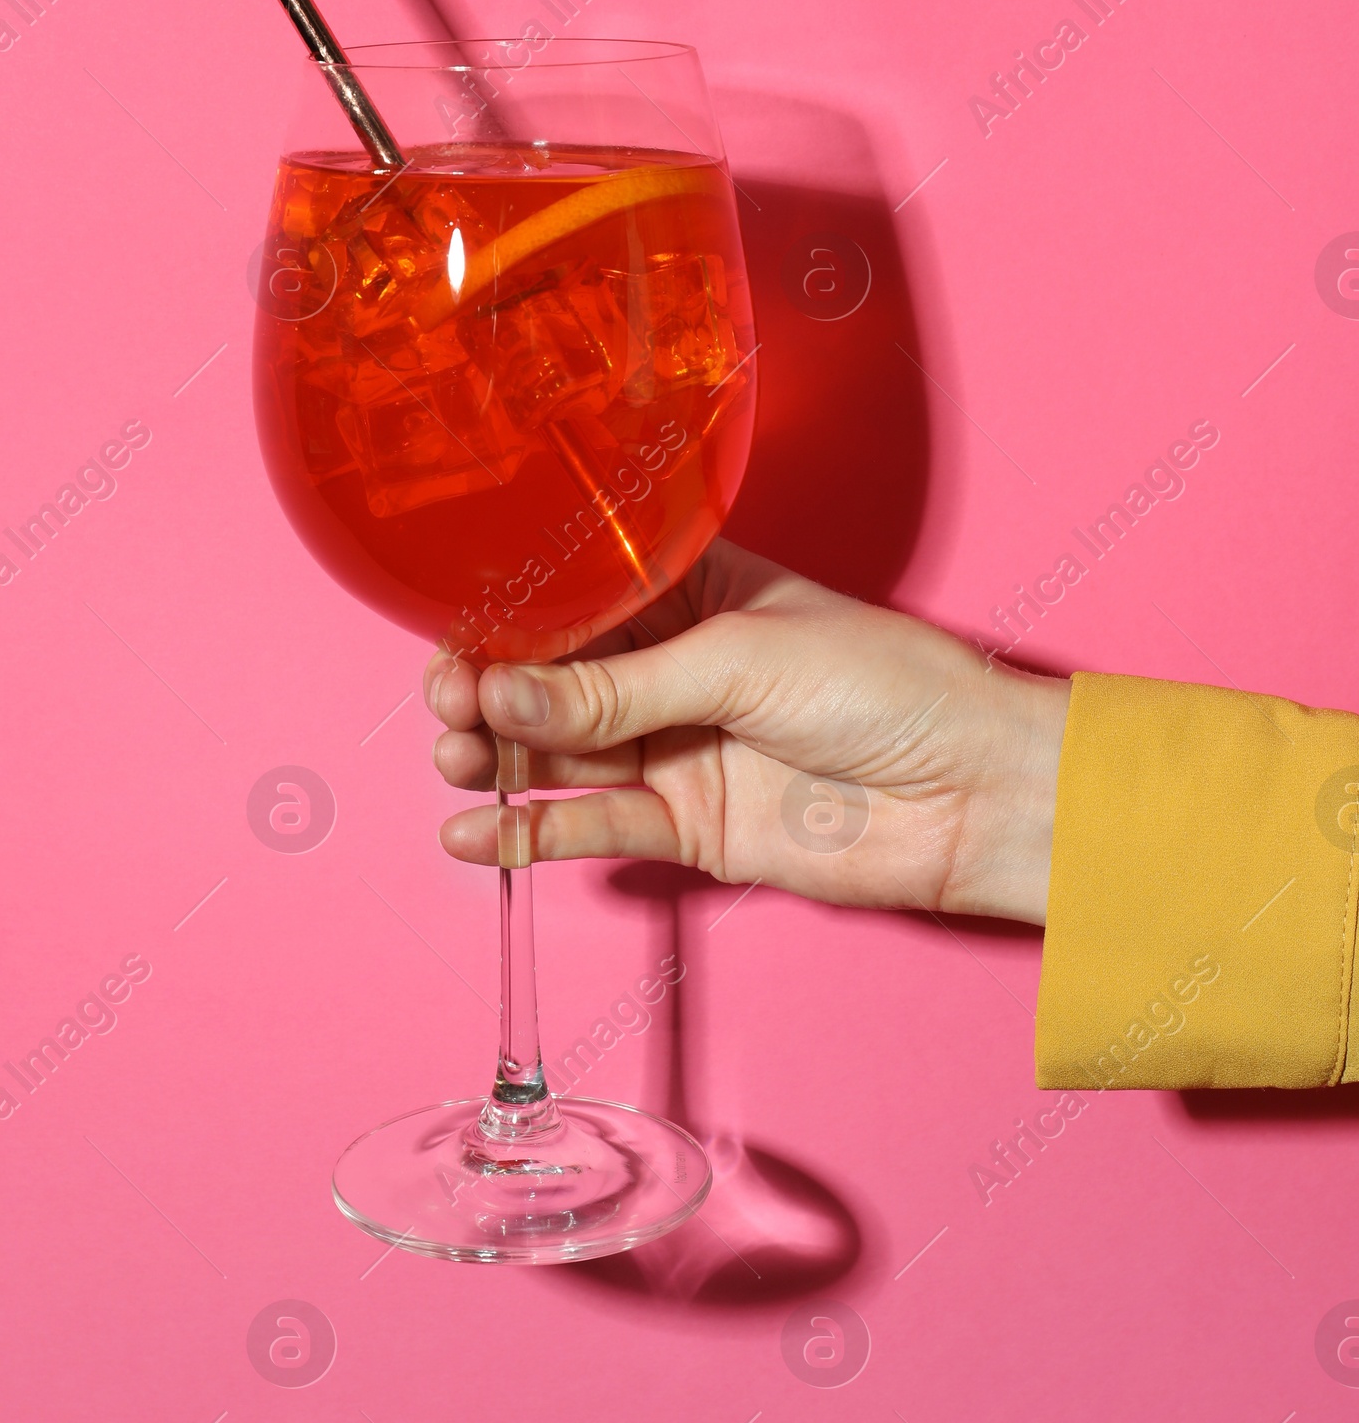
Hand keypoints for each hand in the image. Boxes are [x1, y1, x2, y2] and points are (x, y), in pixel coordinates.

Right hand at [425, 539, 1068, 924]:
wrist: (972, 791)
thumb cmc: (887, 685)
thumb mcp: (739, 659)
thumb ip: (616, 687)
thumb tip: (503, 694)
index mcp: (689, 589)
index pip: (575, 597)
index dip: (509, 616)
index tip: (452, 634)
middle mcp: (672, 665)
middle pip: (551, 676)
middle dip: (488, 689)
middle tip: (449, 702)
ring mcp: (675, 747)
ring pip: (559, 751)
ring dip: (496, 757)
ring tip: (455, 762)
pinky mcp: (687, 826)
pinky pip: (591, 826)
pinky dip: (531, 832)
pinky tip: (473, 833)